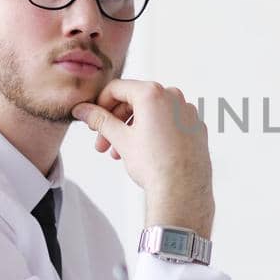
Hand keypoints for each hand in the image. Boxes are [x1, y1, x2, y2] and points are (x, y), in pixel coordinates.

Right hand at [72, 79, 214, 236]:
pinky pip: (170, 123)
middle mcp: (174, 96)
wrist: (183, 191)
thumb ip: (100, 120)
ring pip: (153, 113)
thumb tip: (82, 110)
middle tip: (103, 144)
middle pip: (135, 101)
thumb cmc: (153, 164)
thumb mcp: (120, 139)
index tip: (93, 120)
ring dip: (132, 130)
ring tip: (120, 153)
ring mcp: (188, 112)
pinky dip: (155, 132)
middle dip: (116, 122)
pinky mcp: (196, 127)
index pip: (117, 88)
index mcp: (153, 93)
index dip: (100, 104)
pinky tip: (146, 153)